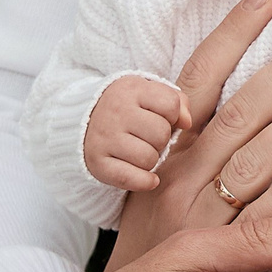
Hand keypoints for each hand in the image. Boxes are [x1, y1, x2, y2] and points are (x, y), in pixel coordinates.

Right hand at [82, 76, 189, 192]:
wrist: (84, 121)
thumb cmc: (128, 109)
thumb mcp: (150, 94)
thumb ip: (177, 102)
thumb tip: (187, 123)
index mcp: (131, 89)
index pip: (171, 105)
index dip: (173, 116)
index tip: (162, 118)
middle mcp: (115, 112)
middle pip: (161, 134)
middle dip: (161, 139)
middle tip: (148, 138)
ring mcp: (104, 138)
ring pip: (149, 158)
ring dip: (151, 159)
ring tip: (140, 151)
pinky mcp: (96, 162)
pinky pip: (130, 178)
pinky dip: (144, 181)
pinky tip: (149, 178)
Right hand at [100, 0, 271, 271]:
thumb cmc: (148, 263)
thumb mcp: (157, 195)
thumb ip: (203, 151)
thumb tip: (254, 98)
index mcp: (167, 155)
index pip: (199, 81)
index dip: (232, 35)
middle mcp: (179, 183)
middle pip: (234, 117)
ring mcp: (196, 227)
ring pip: (247, 166)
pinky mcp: (213, 268)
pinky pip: (253, 228)